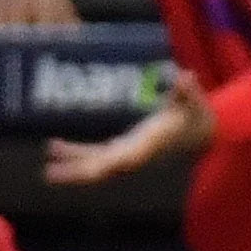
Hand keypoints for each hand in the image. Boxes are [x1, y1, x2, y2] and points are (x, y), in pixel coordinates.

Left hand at [44, 69, 212, 187]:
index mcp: (151, 146)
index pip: (129, 158)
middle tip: (50, 174)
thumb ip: (188, 92)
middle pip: (104, 169)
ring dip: (71, 164)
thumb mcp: (196, 104)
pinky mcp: (122, 150)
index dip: (111, 163)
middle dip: (78, 172)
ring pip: (95, 164)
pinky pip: (95, 155)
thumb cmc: (198, 118)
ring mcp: (127, 154)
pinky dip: (75, 153)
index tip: (94, 169)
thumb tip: (186, 76)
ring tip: (47, 162)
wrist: (202, 136)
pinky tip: (53, 147)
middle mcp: (136, 155)